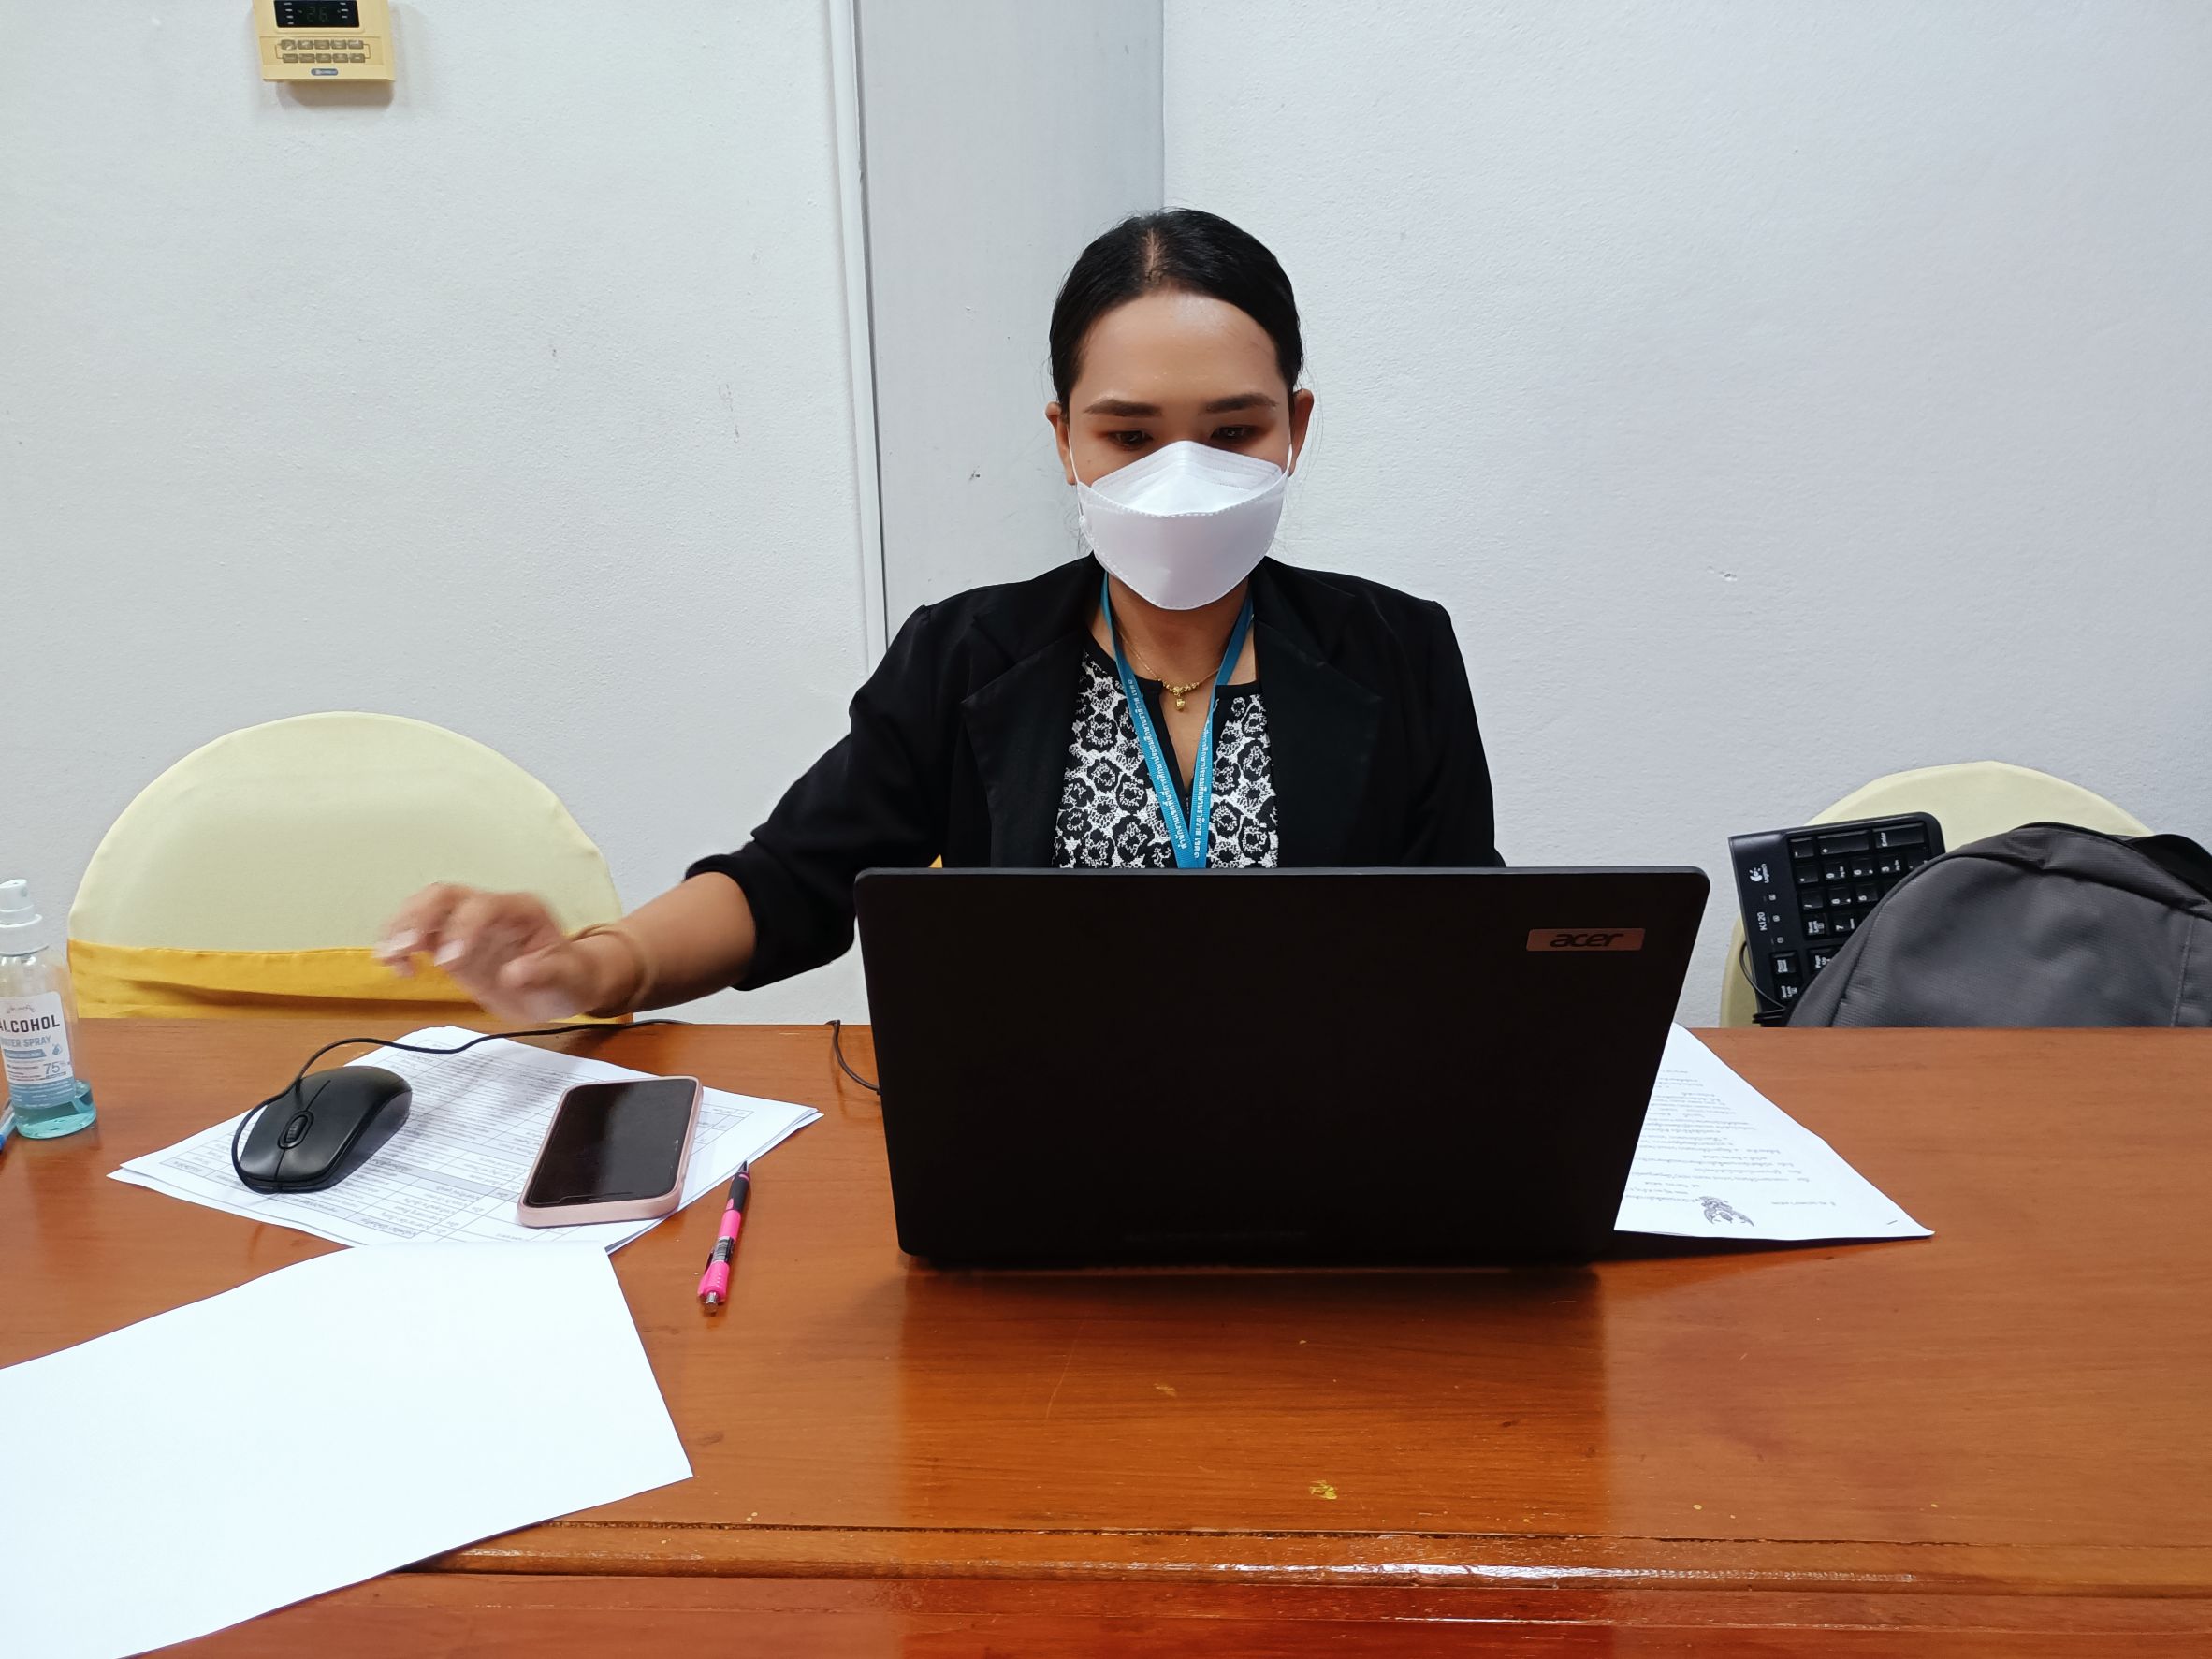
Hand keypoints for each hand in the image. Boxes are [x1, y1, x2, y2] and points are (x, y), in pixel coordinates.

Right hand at [375, 885, 612, 1021]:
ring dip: (401, 929)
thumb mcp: (567, 979)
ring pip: (424, 908)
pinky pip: (418, 934)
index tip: (448, 964)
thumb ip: (544, 974)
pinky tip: (395, 965)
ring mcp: (465, 925)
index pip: (484, 906)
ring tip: (390, 958)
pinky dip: (400, 944)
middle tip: (404, 950)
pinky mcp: (449, 942)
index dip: (462, 929)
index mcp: (520, 911)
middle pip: (445, 896)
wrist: (561, 986)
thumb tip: (515, 973)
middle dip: (418, 919)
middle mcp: (488, 910)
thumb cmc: (568, 977)